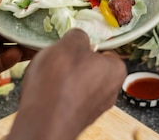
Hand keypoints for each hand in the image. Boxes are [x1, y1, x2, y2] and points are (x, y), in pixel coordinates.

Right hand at [7, 28, 125, 139]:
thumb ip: (78, 36)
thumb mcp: (69, 43)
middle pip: (88, 67)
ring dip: (60, 78)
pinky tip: (44, 92)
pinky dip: (55, 93)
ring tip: (47, 76)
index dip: (85, 46)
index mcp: (116, 70)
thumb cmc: (60, 80)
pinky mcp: (77, 118)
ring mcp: (94, 108)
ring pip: (75, 83)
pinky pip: (66, 98)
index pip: (103, 50)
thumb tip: (79, 38)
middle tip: (57, 59)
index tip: (72, 46)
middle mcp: (110, 92)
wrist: (43, 122)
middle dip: (72, 63)